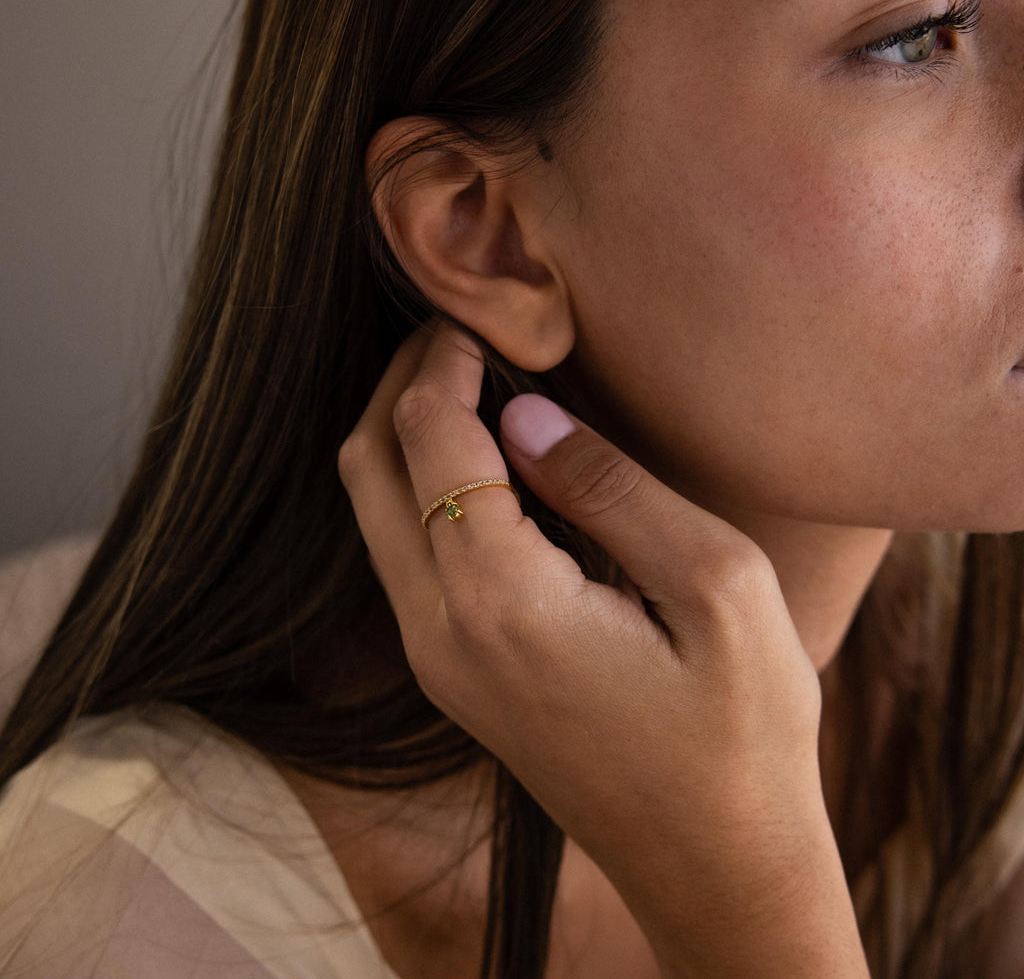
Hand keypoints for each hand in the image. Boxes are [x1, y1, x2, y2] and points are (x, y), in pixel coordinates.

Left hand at [339, 324, 867, 977]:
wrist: (714, 862)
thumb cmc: (741, 730)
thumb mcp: (716, 590)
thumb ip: (612, 490)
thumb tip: (528, 413)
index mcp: (502, 602)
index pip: (431, 440)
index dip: (443, 362)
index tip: (476, 314)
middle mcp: (441, 632)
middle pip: (370, 470)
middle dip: (402, 385)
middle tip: (459, 331)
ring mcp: (436, 661)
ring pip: (373, 514)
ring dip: (406, 435)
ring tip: (470, 382)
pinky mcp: (452, 676)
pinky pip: (403, 557)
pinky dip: (420, 489)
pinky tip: (484, 464)